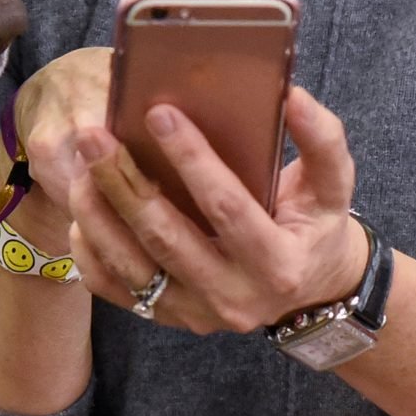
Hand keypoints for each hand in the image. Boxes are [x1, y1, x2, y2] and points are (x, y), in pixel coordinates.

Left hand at [59, 85, 364, 335]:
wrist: (309, 290)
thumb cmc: (316, 224)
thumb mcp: (334, 185)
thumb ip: (322, 140)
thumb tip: (293, 96)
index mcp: (279, 263)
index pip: (226, 207)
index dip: (192, 159)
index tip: (158, 113)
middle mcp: (235, 297)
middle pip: (166, 237)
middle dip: (124, 183)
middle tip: (94, 135)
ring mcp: (197, 314)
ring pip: (133, 265)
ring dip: (98, 213)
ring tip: (80, 165)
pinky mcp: (170, 318)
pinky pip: (117, 289)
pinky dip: (92, 251)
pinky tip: (81, 211)